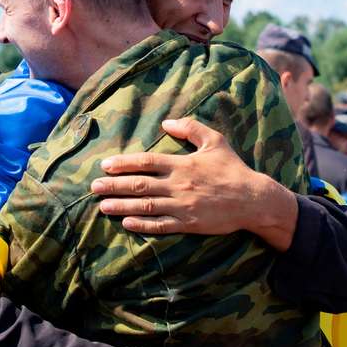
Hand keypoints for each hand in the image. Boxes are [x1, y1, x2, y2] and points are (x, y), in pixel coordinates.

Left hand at [91, 118, 298, 250]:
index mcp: (182, 164)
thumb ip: (191, 128)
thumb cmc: (233, 169)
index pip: (146, 162)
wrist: (252, 199)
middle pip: (139, 184)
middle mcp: (178, 185)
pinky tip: (127, 222)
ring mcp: (182, 206)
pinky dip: (142, 224)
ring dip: (121, 205)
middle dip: (114, 185)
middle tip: (94, 187)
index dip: (124, 163)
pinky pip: (160, 225)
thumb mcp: (215, 141)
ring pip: (145, 205)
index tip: (105, 165)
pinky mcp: (188, 223)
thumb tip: (167, 121)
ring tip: (102, 205)